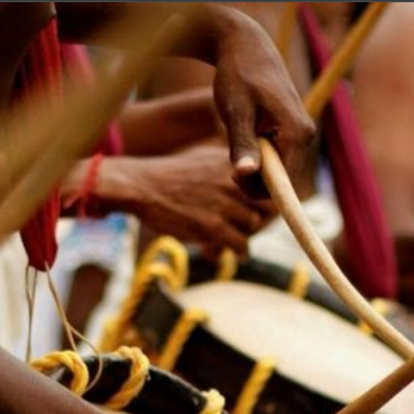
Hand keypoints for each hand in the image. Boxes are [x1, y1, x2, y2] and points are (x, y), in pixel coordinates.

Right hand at [88, 146, 274, 256]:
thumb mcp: (205, 158)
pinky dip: (241, 251)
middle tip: (247, 229)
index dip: (267, 199)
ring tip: (237, 242)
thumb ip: (229, 169)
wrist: (143, 186)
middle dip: (258, 219)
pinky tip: (240, 255)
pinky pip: (240, 244)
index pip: (270, 183)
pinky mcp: (213, 226)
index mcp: (236, 162)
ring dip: (246, 236)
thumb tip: (247, 184)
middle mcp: (236, 181)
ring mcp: (225, 204)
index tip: (259, 210)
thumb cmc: (170, 175)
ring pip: (253, 226)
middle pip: (266, 206)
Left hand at [205, 6, 314, 193]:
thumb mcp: (236, 112)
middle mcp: (305, 136)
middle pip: (282, 181)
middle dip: (254, 181)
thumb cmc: (238, 77)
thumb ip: (242, 144)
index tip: (231, 176)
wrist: (246, 49)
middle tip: (230, 164)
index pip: (283, 183)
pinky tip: (247, 138)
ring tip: (237, 145)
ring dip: (254, 169)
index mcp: (297, 133)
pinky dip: (258, 158)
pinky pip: (277, 160)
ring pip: (278, 172)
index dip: (255, 189)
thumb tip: (246, 174)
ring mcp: (301, 134)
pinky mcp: (293, 133)